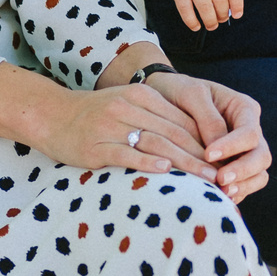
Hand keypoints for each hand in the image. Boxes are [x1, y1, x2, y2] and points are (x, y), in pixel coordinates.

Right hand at [5, 71, 218, 177]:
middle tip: (223, 176)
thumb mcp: (129, 107)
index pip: (182, 120)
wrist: (51, 115)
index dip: (206, 141)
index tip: (225, 161)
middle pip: (174, 133)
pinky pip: (126, 154)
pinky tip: (165, 172)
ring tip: (205, 179)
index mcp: (142, 96)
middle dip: (202, 156)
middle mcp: (129, 107)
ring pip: (156, 143)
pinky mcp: (96, 146)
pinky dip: (147, 163)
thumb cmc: (96, 116)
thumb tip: (194, 143)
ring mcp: (112, 126)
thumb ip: (158, 119)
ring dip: (185, 163)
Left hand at [152, 74, 271, 202]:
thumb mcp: (192, 95)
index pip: (249, 132)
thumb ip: (207, 118)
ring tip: (222, 193)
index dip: (233, 146)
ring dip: (244, 186)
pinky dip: (235, 193)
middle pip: (261, 156)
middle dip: (244, 170)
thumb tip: (216, 149)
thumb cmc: (179, 91)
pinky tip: (218, 198)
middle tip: (221, 180)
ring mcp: (243, 152)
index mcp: (244, 109)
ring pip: (259, 174)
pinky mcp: (234, 168)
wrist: (166, 98)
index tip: (209, 155)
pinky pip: (245, 186)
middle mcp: (249, 131)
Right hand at [162, 0, 245, 31]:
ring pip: (205, 8)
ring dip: (210, 21)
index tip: (236, 15)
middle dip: (222, 15)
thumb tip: (233, 9)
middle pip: (220, 0)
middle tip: (221, 19)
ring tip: (212, 25)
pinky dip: (192, 22)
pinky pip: (185, 10)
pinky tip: (196, 26)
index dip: (237, 5)